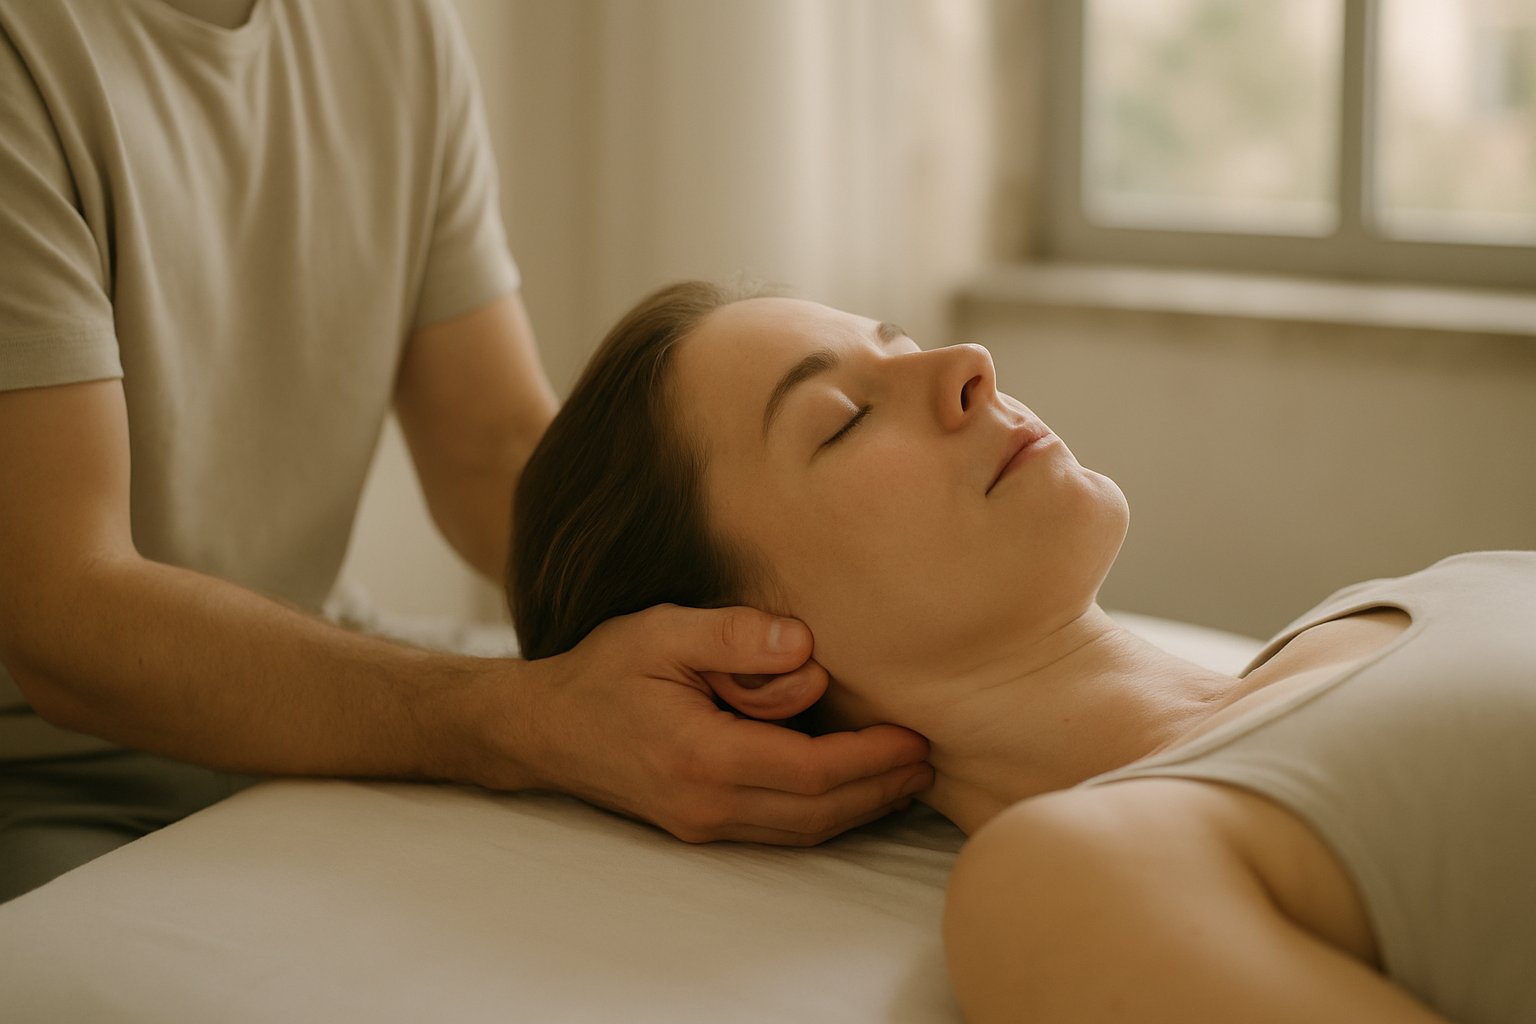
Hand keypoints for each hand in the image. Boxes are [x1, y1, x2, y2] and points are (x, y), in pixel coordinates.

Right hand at [499, 604, 932, 844]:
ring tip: (907, 777)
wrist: (543, 728)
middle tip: (929, 760)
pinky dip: (826, 815)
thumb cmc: (603, 672)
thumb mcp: (660, 632)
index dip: (870, 758)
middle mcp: (706, 804)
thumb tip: (804, 647)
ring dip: (861, 808)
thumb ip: (732, 637)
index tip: (913, 735)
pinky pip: (780, 830)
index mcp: (702, 756)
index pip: (810, 770)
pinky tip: (854, 791)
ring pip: (802, 831)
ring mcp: (702, 824)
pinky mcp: (700, 826)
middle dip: (880, 789)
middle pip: (817, 813)